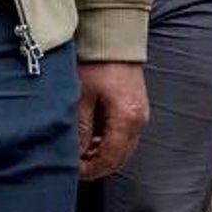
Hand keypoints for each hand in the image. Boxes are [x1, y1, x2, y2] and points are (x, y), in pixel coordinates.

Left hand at [76, 61, 147, 179]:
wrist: (113, 39)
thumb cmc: (95, 63)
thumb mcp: (81, 96)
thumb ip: (80, 127)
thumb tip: (75, 153)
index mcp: (127, 119)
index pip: (111, 158)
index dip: (91, 169)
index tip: (72, 172)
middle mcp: (139, 121)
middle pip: (120, 157)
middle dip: (96, 165)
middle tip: (73, 167)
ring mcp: (139, 115)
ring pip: (122, 148)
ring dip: (101, 154)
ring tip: (77, 153)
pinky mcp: (135, 109)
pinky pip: (122, 135)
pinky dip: (106, 142)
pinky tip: (88, 139)